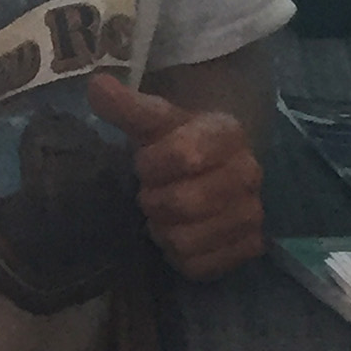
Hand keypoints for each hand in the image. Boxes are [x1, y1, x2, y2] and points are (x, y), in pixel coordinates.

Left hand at [87, 71, 264, 279]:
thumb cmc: (172, 145)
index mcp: (227, 133)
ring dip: (164, 230)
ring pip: (188, 239)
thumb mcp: (151, 122)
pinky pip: (200, 265)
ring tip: (165, 215)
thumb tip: (96, 85)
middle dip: (154, 200)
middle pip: (184, 202)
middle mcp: (250, 173)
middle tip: (151, 193)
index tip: (145, 162)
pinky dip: (180, 256)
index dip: (151, 165)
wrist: (206, 172)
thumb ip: (125, 106)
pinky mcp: (249, 247)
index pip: (185, 155)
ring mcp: (253, 213)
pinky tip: (181, 236)